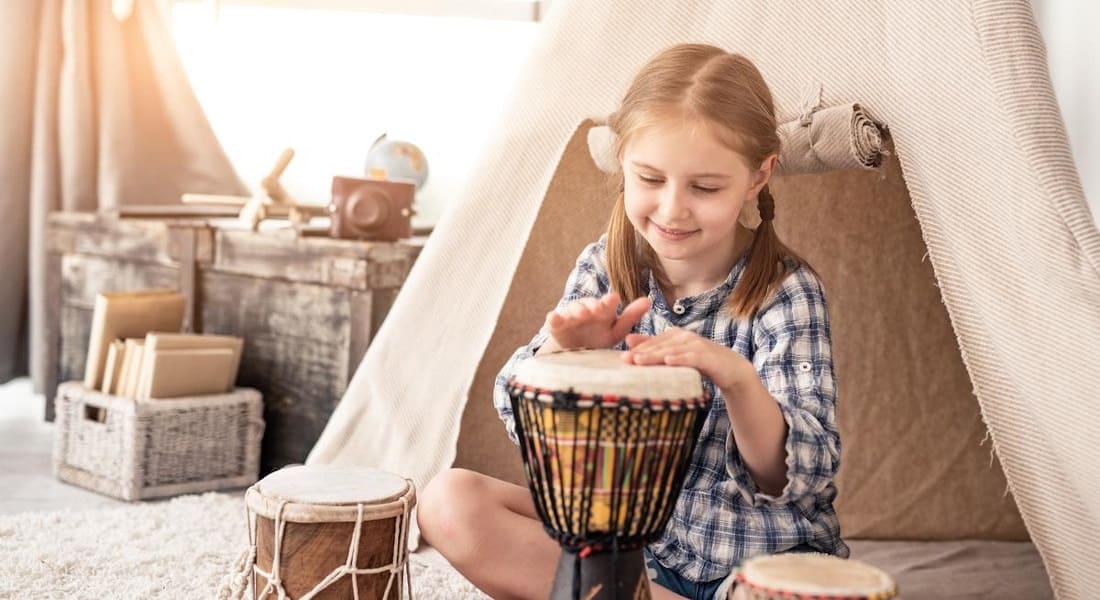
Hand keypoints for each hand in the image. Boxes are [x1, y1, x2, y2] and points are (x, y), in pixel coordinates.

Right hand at [542, 292, 651, 351]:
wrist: (574, 353)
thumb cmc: (598, 338)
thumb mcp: (616, 330)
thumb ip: (631, 316)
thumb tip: (649, 300)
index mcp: (603, 311)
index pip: (607, 304)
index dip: (610, 301)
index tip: (615, 299)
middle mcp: (587, 310)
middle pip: (589, 304)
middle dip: (593, 305)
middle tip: (598, 309)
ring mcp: (570, 316)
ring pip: (573, 309)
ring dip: (577, 310)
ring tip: (581, 314)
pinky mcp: (557, 325)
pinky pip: (554, 320)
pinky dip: (554, 318)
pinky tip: (554, 317)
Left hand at [622, 327, 751, 392]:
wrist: (730, 369)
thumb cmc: (700, 362)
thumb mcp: (676, 355)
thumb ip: (654, 347)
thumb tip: (627, 340)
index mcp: (675, 336)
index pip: (653, 342)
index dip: (637, 349)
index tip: (620, 357)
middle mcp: (685, 337)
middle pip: (660, 345)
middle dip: (642, 352)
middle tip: (625, 359)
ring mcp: (697, 345)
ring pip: (672, 350)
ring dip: (656, 355)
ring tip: (639, 360)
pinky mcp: (707, 356)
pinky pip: (692, 357)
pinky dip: (680, 359)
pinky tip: (669, 361)